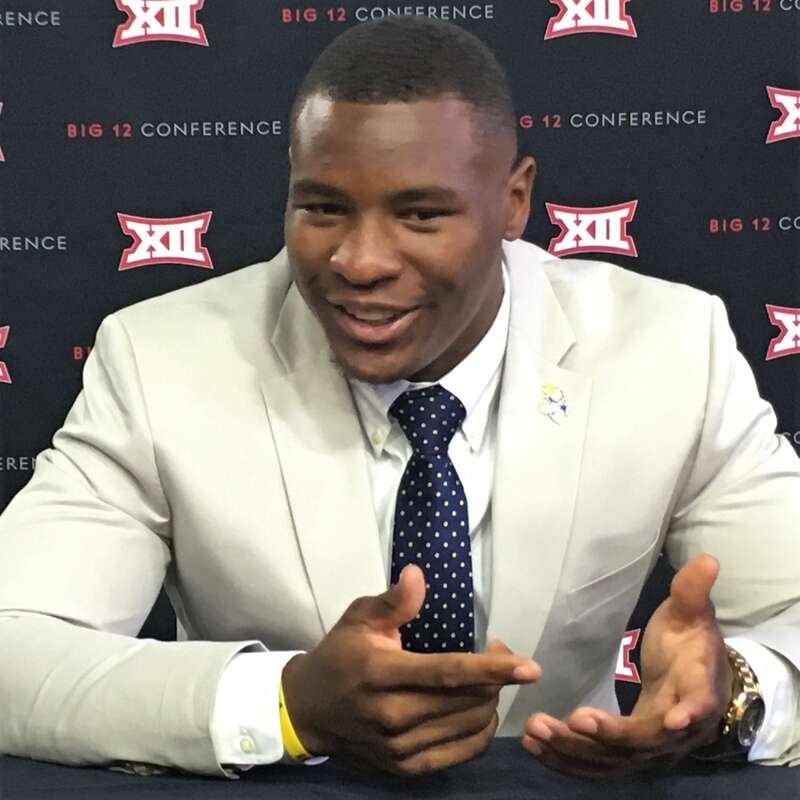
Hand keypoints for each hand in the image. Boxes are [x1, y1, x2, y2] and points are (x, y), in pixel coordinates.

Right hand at [282, 564, 539, 775]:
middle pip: (465, 701)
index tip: (529, 666)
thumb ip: (393, 601)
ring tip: (488, 680)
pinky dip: (480, 730)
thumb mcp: (359, 618)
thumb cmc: (340, 655)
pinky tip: (481, 709)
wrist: (308, 711)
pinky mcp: (405, 768)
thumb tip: (419, 575)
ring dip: (490, 701)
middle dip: (495, 679)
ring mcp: (399, 748)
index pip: (446, 672)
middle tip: (500, 655)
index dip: (491, 669)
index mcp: (380, 674)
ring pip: (467, 726)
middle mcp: (392, 716)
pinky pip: (460, 752)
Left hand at [523, 553, 733, 778]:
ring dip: (575, 751)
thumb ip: (692, 590)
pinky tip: (537, 747)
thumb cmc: (689, 642)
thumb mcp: (691, 614)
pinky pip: (598, 765)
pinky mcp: (627, 755)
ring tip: (536, 731)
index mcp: (698, 690)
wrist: (698, 683)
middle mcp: (677, 730)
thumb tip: (708, 559)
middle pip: (643, 743)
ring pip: (614, 761)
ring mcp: (651, 749)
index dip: (687, 714)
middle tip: (565, 720)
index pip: (697, 706)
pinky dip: (568, 761)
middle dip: (606, 736)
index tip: (672, 720)